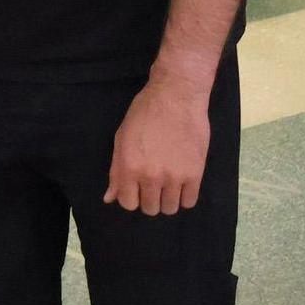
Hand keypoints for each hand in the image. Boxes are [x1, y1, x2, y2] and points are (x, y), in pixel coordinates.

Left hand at [104, 76, 210, 215]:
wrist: (176, 96)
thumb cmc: (145, 112)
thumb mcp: (122, 137)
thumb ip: (116, 170)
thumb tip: (109, 198)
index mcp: (129, 167)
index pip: (128, 203)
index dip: (131, 196)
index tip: (136, 187)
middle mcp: (150, 176)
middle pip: (150, 208)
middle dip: (149, 198)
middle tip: (153, 181)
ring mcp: (174, 177)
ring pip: (170, 208)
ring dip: (167, 198)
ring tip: (168, 181)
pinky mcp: (195, 174)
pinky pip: (189, 201)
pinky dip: (185, 195)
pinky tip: (182, 182)